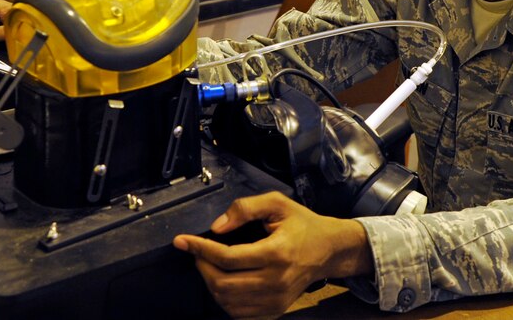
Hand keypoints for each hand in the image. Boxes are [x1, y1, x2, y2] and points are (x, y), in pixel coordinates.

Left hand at [173, 191, 372, 319]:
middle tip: (197, 252)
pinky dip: (224, 299)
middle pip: (222, 283)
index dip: (199, 249)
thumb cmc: (304, 224)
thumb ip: (245, 208)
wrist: (330, 250)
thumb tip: (218, 227)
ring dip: (210, 283)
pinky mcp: (275, 309)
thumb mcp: (277, 203)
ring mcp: (276, 299)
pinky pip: (239, 313)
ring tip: (209, 265)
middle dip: (201, 266)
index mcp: (276, 253)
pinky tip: (223, 281)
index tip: (182, 241)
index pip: (227, 257)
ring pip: (227, 301)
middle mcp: (276, 281)